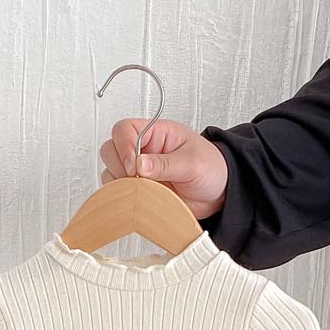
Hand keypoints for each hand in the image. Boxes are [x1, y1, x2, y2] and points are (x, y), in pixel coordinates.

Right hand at [99, 119, 227, 219]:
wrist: (219, 193)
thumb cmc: (211, 169)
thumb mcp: (193, 163)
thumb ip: (166, 164)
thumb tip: (139, 164)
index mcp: (156, 133)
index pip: (124, 129)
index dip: (123, 146)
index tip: (134, 166)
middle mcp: (143, 150)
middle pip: (111, 149)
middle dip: (119, 166)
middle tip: (138, 180)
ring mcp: (138, 170)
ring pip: (111, 172)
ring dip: (121, 184)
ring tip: (144, 191)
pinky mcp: (138, 189)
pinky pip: (119, 191)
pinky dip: (123, 197)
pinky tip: (139, 200)